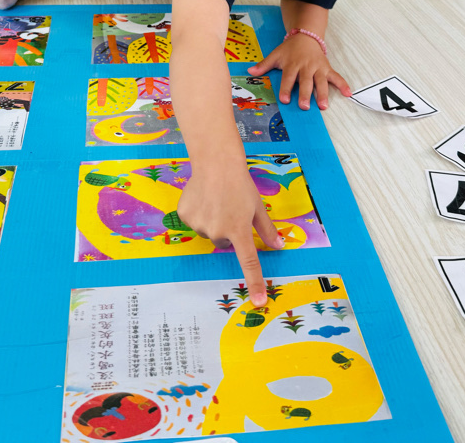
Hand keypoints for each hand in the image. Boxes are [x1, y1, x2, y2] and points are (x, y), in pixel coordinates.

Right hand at [177, 163, 284, 306]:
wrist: (215, 162)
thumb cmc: (240, 184)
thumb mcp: (257, 207)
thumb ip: (267, 230)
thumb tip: (279, 246)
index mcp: (240, 230)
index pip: (249, 263)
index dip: (254, 283)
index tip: (258, 302)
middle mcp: (219, 232)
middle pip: (224, 242)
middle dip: (227, 230)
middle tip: (229, 209)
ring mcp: (200, 225)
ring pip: (208, 233)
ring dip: (212, 222)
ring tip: (215, 199)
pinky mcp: (185, 216)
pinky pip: (194, 222)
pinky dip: (198, 213)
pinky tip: (203, 197)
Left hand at [247, 34, 350, 109]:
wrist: (306, 36)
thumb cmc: (289, 49)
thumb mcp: (275, 55)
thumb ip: (264, 65)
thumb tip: (250, 72)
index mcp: (292, 65)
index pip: (288, 78)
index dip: (286, 88)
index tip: (285, 100)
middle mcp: (306, 67)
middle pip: (306, 82)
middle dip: (305, 94)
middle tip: (305, 106)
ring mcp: (318, 68)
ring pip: (321, 81)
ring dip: (323, 93)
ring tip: (324, 106)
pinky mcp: (327, 68)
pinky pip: (336, 77)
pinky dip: (343, 84)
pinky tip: (348, 94)